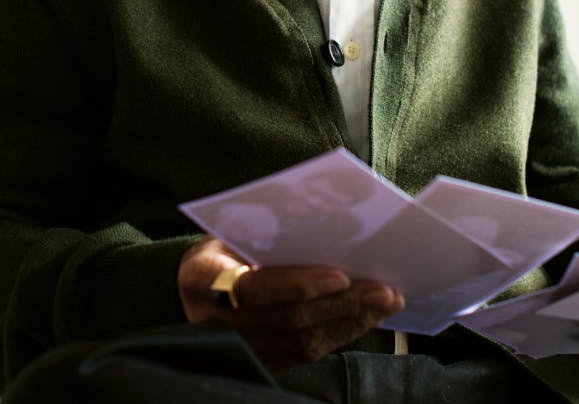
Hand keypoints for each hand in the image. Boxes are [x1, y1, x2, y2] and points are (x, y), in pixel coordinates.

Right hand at [178, 236, 404, 370]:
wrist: (189, 285)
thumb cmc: (224, 244)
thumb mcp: (235, 227)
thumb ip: (271, 228)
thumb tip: (334, 219)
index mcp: (205, 278)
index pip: (257, 288)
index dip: (300, 284)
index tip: (341, 275)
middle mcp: (215, 323)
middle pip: (288, 320)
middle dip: (342, 305)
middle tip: (385, 290)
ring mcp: (237, 349)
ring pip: (301, 343)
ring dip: (350, 323)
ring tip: (387, 302)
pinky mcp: (258, 361)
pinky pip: (302, 355)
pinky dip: (339, 336)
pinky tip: (366, 318)